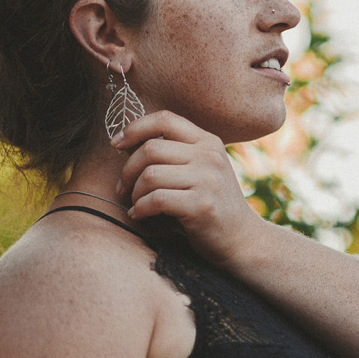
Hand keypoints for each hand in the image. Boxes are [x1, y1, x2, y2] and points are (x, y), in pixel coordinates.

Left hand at [113, 110, 264, 266]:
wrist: (241, 238)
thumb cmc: (211, 203)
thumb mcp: (201, 169)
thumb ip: (174, 153)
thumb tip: (127, 142)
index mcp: (208, 142)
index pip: (165, 119)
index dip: (135, 128)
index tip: (117, 144)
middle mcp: (210, 156)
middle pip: (151, 148)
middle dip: (128, 169)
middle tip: (123, 187)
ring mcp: (208, 180)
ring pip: (150, 175)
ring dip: (134, 192)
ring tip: (136, 203)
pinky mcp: (201, 206)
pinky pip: (156, 199)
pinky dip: (140, 208)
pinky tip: (140, 215)